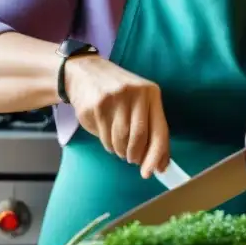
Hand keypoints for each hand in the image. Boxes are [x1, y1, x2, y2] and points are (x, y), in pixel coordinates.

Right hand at [66, 56, 169, 177]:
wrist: (85, 72)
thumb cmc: (119, 92)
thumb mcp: (140, 100)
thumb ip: (152, 127)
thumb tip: (160, 163)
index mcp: (151, 93)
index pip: (159, 131)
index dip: (156, 155)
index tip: (150, 172)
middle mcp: (134, 94)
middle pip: (138, 138)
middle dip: (135, 155)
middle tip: (132, 159)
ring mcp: (113, 99)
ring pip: (120, 140)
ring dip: (120, 151)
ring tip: (119, 146)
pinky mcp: (95, 107)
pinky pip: (104, 138)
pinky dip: (108, 144)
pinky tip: (107, 135)